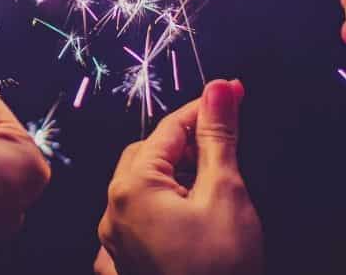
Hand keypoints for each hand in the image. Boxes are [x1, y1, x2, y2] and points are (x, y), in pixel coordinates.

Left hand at [97, 80, 261, 274]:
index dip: (204, 108)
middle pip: (149, 155)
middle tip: (226, 136)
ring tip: (215, 178)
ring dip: (176, 175)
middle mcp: (113, 212)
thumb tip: (219, 89)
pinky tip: (190, 213)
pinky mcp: (127, 264)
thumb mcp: (226, 193)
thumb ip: (218, 137)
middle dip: (186, 142)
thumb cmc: (220, 269)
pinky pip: (140, 221)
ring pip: (142, 187)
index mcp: (132, 188)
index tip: (232, 92)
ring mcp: (116, 242)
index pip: (169, 129)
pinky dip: (165, 208)